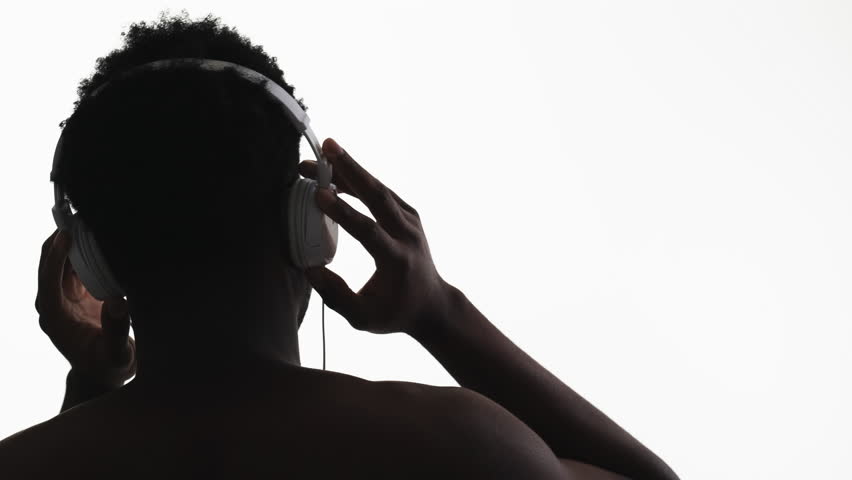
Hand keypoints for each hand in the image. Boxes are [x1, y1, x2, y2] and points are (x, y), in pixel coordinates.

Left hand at [36, 230, 135, 387]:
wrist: (101, 374)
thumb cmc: (107, 366)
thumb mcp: (116, 355)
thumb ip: (117, 331)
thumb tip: (118, 304)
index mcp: (55, 318)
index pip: (49, 280)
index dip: (56, 256)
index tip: (67, 235)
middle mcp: (54, 304)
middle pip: (50, 264)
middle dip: (61, 240)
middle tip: (80, 215)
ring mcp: (63, 297)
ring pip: (61, 261)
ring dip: (73, 241)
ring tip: (91, 218)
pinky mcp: (75, 293)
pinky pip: (75, 265)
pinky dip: (84, 250)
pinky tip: (98, 235)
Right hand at [299, 138, 454, 334]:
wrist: (432, 303)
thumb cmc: (395, 312)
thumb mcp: (362, 318)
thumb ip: (335, 296)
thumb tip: (309, 269)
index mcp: (397, 260)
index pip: (369, 230)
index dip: (343, 211)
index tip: (318, 193)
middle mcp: (407, 235)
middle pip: (379, 196)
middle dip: (352, 169)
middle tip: (326, 147)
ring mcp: (411, 222)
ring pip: (381, 188)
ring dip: (353, 168)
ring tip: (325, 152)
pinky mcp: (409, 215)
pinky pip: (383, 192)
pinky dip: (361, 180)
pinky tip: (339, 171)